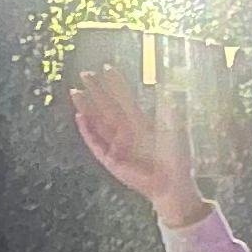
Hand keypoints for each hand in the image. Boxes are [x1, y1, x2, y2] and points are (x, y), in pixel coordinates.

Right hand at [72, 64, 203, 224]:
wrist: (172, 184)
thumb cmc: (176, 159)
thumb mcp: (174, 131)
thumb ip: (167, 111)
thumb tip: (165, 89)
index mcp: (140, 123)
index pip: (124, 98)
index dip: (115, 83)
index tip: (107, 68)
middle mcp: (126, 132)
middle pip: (106, 106)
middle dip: (96, 90)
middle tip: (85, 73)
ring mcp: (117, 144)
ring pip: (97, 121)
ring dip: (86, 107)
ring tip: (76, 91)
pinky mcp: (110, 159)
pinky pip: (95, 142)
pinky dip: (87, 131)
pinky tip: (80, 117)